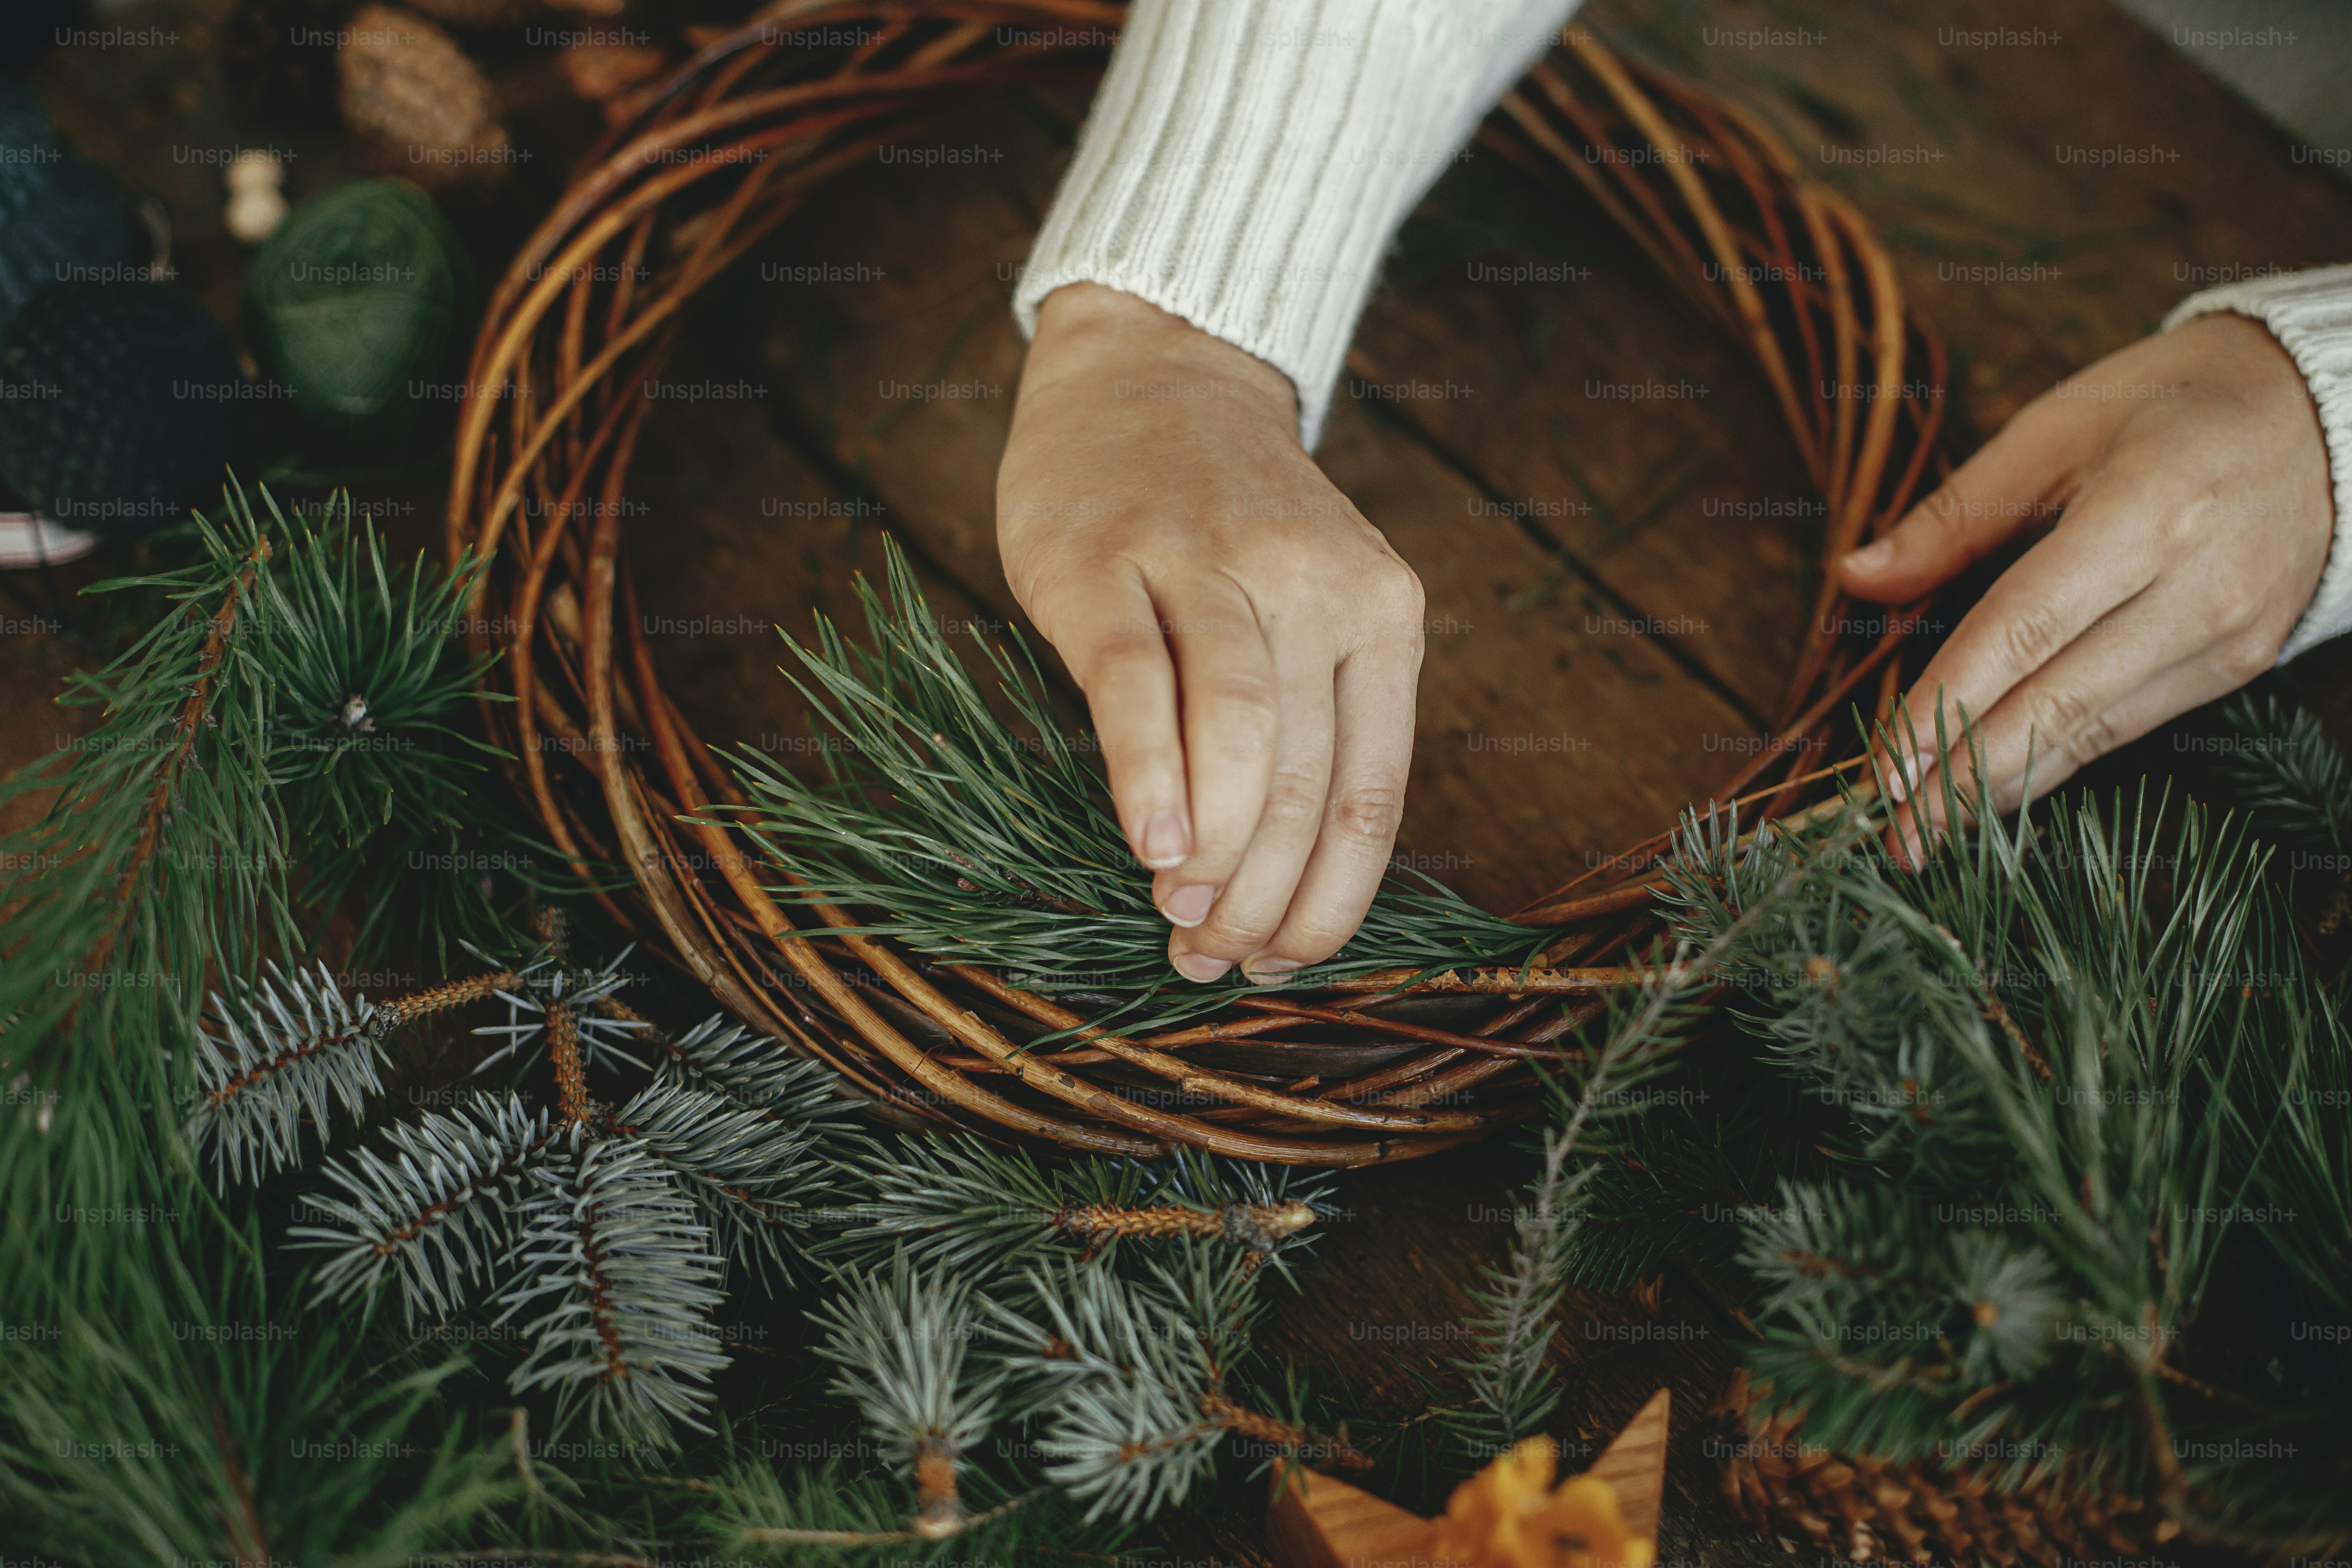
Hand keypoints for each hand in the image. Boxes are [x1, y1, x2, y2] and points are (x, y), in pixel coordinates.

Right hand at [997, 283, 1425, 982]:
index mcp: (1383, 613)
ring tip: (1177, 916)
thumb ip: (1304, 727)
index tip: (1280, 964)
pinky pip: (1137, 684)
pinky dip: (1149, 774)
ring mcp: (1209, 563)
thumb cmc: (1227, 527)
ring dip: (1212, 855)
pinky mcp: (1108, 557)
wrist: (1155, 371)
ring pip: (1237, 738)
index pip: (1368, 797)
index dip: (1327, 902)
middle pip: (1300, 782)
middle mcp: (1314, 585)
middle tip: (1208, 956)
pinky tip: (1150, 844)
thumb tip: (1260, 896)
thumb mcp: (1309, 609)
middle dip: (1258, 898)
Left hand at [1838, 313, 2333, 860]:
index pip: (2020, 632)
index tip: (1884, 768)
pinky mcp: (2238, 666)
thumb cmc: (2174, 404)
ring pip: (2091, 733)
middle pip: (2056, 703)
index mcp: (2148, 512)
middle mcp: (2196, 589)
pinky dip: (2055, 763)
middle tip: (1892, 838)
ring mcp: (2225, 637)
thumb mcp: (2054, 429)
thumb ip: (1952, 516)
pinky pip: (2126, 728)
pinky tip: (1994, 792)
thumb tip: (1855, 577)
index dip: (1946, 705)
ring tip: (1926, 834)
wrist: (2322, 415)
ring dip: (2002, 790)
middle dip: (1964, 781)